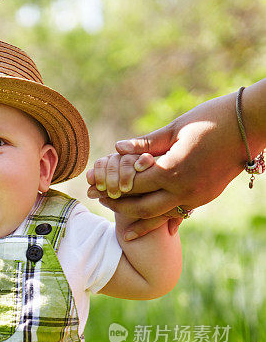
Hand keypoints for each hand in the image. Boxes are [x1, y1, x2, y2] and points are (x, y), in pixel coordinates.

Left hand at [87, 92, 243, 237]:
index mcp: (172, 169)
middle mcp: (183, 189)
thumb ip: (146, 143)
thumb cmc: (212, 118)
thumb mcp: (176, 127)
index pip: (132, 184)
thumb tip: (117, 148)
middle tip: (98, 202)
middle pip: (141, 207)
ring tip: (120, 221)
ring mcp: (196, 197)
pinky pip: (177, 213)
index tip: (93, 185)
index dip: (110, 185)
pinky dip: (160, 218)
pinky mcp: (205, 198)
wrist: (252, 125)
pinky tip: (148, 223)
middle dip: (117, 206)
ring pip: (159, 216)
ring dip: (137, 219)